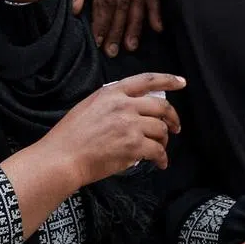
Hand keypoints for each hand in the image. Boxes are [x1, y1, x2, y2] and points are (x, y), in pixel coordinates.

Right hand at [47, 72, 183, 186]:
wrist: (63, 157)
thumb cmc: (70, 136)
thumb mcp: (88, 106)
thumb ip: (111, 101)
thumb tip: (131, 106)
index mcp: (112, 92)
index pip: (147, 80)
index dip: (168, 79)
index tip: (181, 82)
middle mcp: (124, 105)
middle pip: (161, 106)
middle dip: (173, 118)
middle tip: (175, 127)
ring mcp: (130, 125)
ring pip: (161, 129)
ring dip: (164, 141)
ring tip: (159, 148)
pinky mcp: (134, 146)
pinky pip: (157, 151)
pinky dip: (162, 158)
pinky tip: (160, 163)